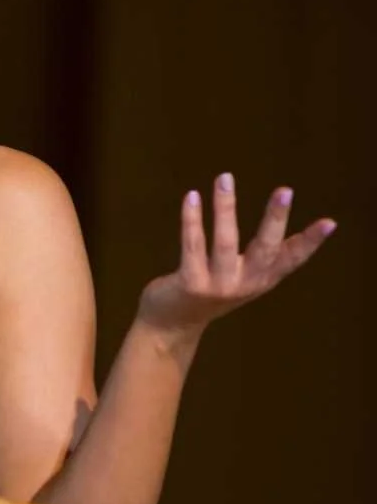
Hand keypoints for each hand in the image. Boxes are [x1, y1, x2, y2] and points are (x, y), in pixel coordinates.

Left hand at [138, 173, 336, 334]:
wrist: (172, 326)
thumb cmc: (210, 293)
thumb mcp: (244, 278)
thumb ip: (266, 258)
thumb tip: (295, 228)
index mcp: (260, 280)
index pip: (292, 259)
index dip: (310, 242)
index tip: (330, 222)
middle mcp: (244, 284)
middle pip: (265, 248)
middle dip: (275, 219)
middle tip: (285, 190)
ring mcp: (217, 285)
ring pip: (225, 242)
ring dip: (225, 207)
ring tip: (225, 178)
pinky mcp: (190, 283)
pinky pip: (192, 245)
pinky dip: (192, 219)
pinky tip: (192, 196)